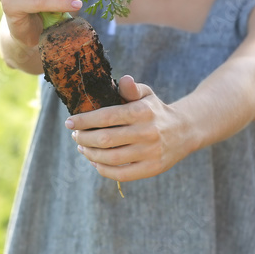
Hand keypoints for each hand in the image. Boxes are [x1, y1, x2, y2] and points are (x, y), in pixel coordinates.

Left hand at [66, 76, 190, 181]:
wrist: (184, 131)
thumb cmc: (156, 110)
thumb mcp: (146, 94)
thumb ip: (131, 88)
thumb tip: (123, 79)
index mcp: (142, 112)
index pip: (106, 117)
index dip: (84, 120)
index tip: (69, 122)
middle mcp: (147, 132)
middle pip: (105, 139)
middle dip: (84, 138)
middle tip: (75, 136)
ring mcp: (150, 152)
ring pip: (110, 158)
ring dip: (90, 154)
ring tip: (82, 148)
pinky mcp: (152, 169)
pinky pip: (121, 174)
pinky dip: (103, 169)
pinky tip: (95, 162)